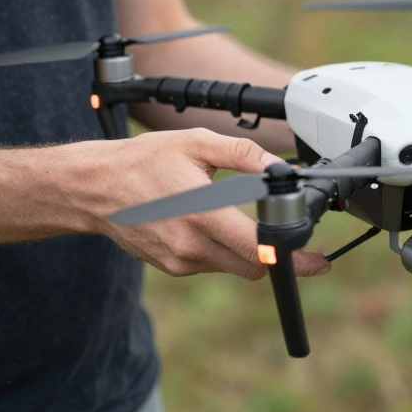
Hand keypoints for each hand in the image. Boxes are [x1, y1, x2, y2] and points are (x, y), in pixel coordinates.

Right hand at [79, 129, 330, 278]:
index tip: (317, 261)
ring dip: (249, 251)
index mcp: (202, 215)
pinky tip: (211, 223)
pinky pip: (212, 265)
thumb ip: (243, 155)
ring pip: (234, 267)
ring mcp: (180, 261)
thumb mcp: (196, 143)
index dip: (294, 258)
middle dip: (279, 256)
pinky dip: (224, 250)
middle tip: (295, 240)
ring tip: (238, 218)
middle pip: (254, 267)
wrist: (94, 189)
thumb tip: (279, 169)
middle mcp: (191, 246)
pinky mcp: (173, 267)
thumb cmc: (142, 162)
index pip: (259, 250)